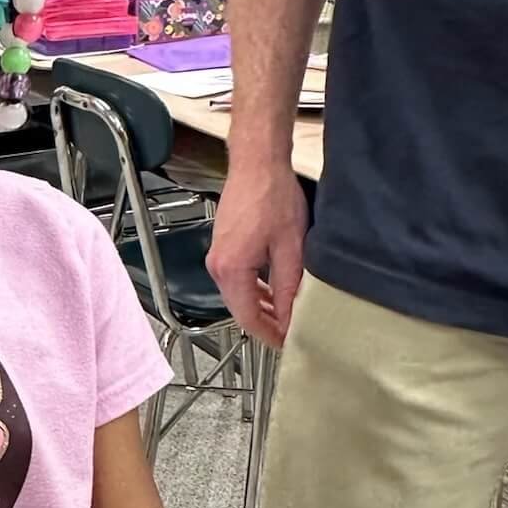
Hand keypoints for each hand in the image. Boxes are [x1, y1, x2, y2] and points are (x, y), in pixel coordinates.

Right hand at [206, 157, 307, 346]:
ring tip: (286, 315)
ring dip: (260, 306)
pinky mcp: (221, 247)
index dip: (269, 334)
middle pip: (240, 309)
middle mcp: (217, 267)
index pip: (248, 317)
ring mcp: (216, 256)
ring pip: (238, 295)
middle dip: (265, 323)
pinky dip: (254, 289)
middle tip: (290, 332)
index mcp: (231, 270)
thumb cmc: (273, 197)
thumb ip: (288, 288)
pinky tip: (273, 290)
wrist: (256, 164)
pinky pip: (236, 279)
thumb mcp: (290, 248)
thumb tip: (289, 318)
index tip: (287, 343)